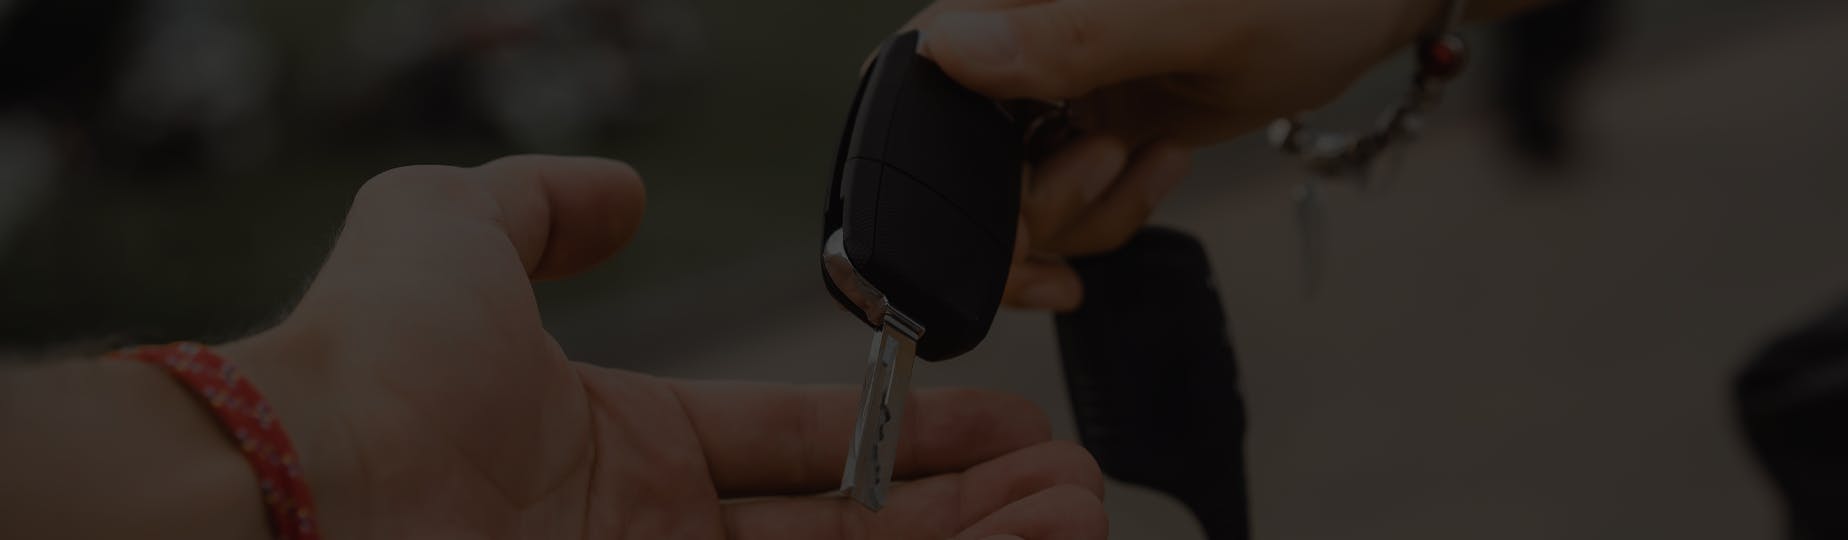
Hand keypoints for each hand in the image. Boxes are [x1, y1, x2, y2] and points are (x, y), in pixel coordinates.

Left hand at [224, 156, 1105, 537]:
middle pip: (851, 529)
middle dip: (970, 505)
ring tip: (1077, 518)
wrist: (299, 492)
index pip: (797, 444)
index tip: (996, 418)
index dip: (901, 433)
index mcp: (621, 450)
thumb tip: (618, 188)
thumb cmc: (362, 368)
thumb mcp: (447, 229)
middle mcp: (652, 538)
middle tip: (1066, 483)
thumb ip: (539, 201)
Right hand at [902, 0, 1539, 310]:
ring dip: (1074, 215)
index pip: (919, 79)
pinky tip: (1161, 166)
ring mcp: (1048, 80)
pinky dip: (1105, 212)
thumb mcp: (1199, 15)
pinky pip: (1061, 199)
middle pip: (951, 159)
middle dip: (1019, 209)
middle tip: (1103, 180)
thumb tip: (944, 50)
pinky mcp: (1085, 116)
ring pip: (1005, 193)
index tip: (1007, 224)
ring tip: (1148, 164)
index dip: (937, 174)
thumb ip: (1072, 35)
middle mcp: (1014, 32)